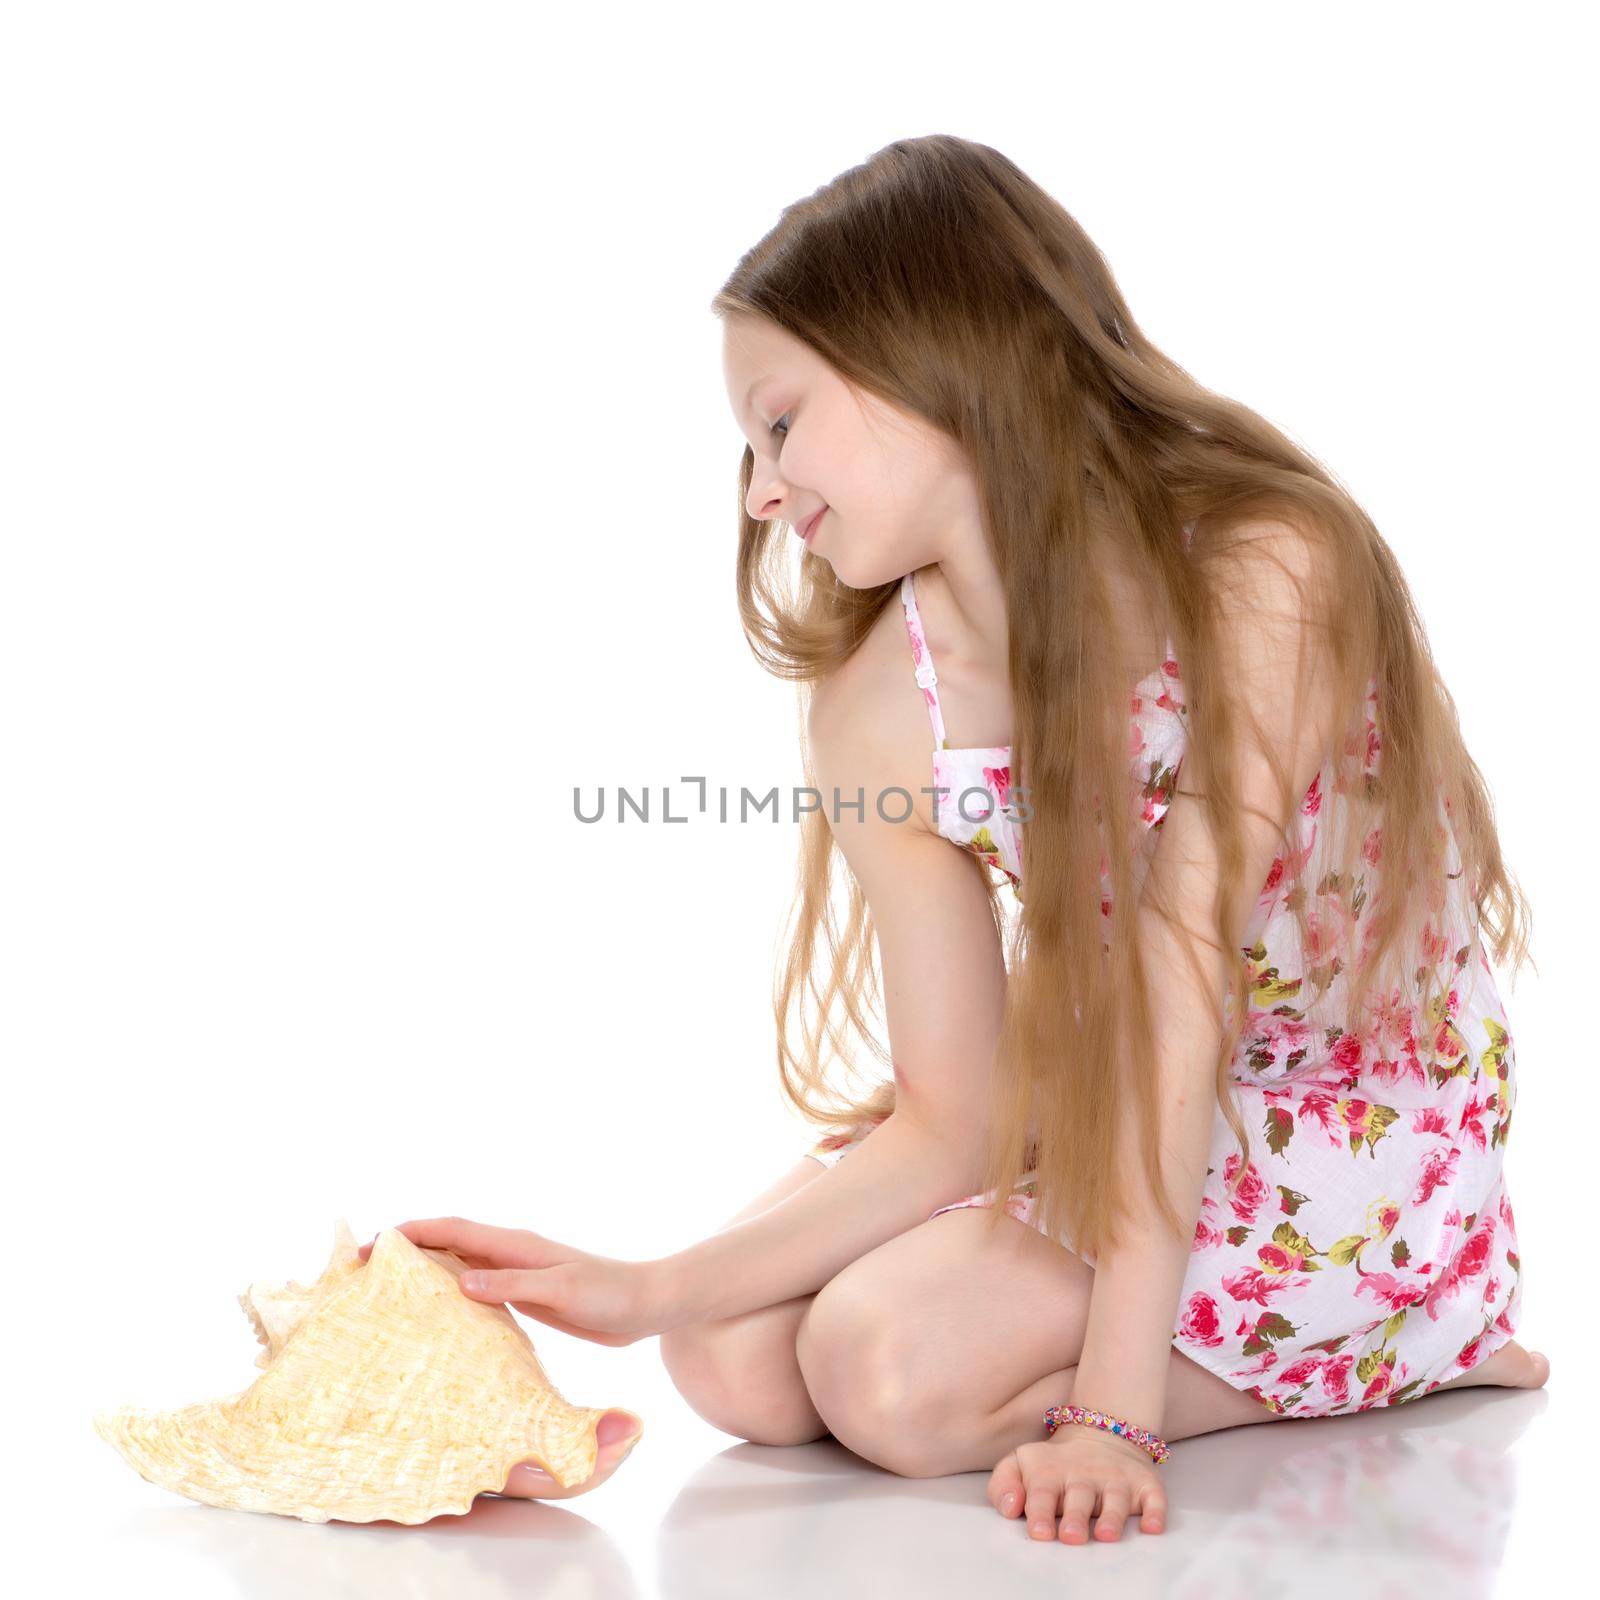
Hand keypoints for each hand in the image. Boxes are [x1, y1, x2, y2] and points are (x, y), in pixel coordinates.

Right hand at [357, 1217, 668, 1346]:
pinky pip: (475, 1288)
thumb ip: (513, 1284)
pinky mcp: (524, 1293)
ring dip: (423, 1271)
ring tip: (383, 1292)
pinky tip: (433, 1316)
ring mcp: (515, 1272)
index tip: (370, 1243)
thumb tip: (459, 1281)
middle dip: (405, 1250)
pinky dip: (448, 1293)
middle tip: (360, 1271)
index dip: (411, 1233)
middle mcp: (510, 1253)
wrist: (646, 1305)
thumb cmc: (609, 1295)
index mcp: (516, 1245)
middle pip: (447, 1243)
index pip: (453, 1230)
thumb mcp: (561, 1290)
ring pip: (458, 1265)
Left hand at [988, 1426, 1166, 1542]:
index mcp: (1051, 1471)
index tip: (1039, 1532)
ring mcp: (1116, 1478)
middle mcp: (1084, 1474)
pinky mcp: (1145, 1484)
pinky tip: (1152, 1527)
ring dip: (1112, 1518)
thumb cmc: (1055, 1464)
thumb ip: (1004, 1484)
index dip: (1040, 1512)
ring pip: (1116, 1499)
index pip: (1042, 1492)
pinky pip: (1154, 1498)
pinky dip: (1155, 1512)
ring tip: (1106, 1535)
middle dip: (1075, 1517)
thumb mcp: (1020, 1463)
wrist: (1102, 1430)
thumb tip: (1010, 1509)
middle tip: (1071, 1537)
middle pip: (1079, 1497)